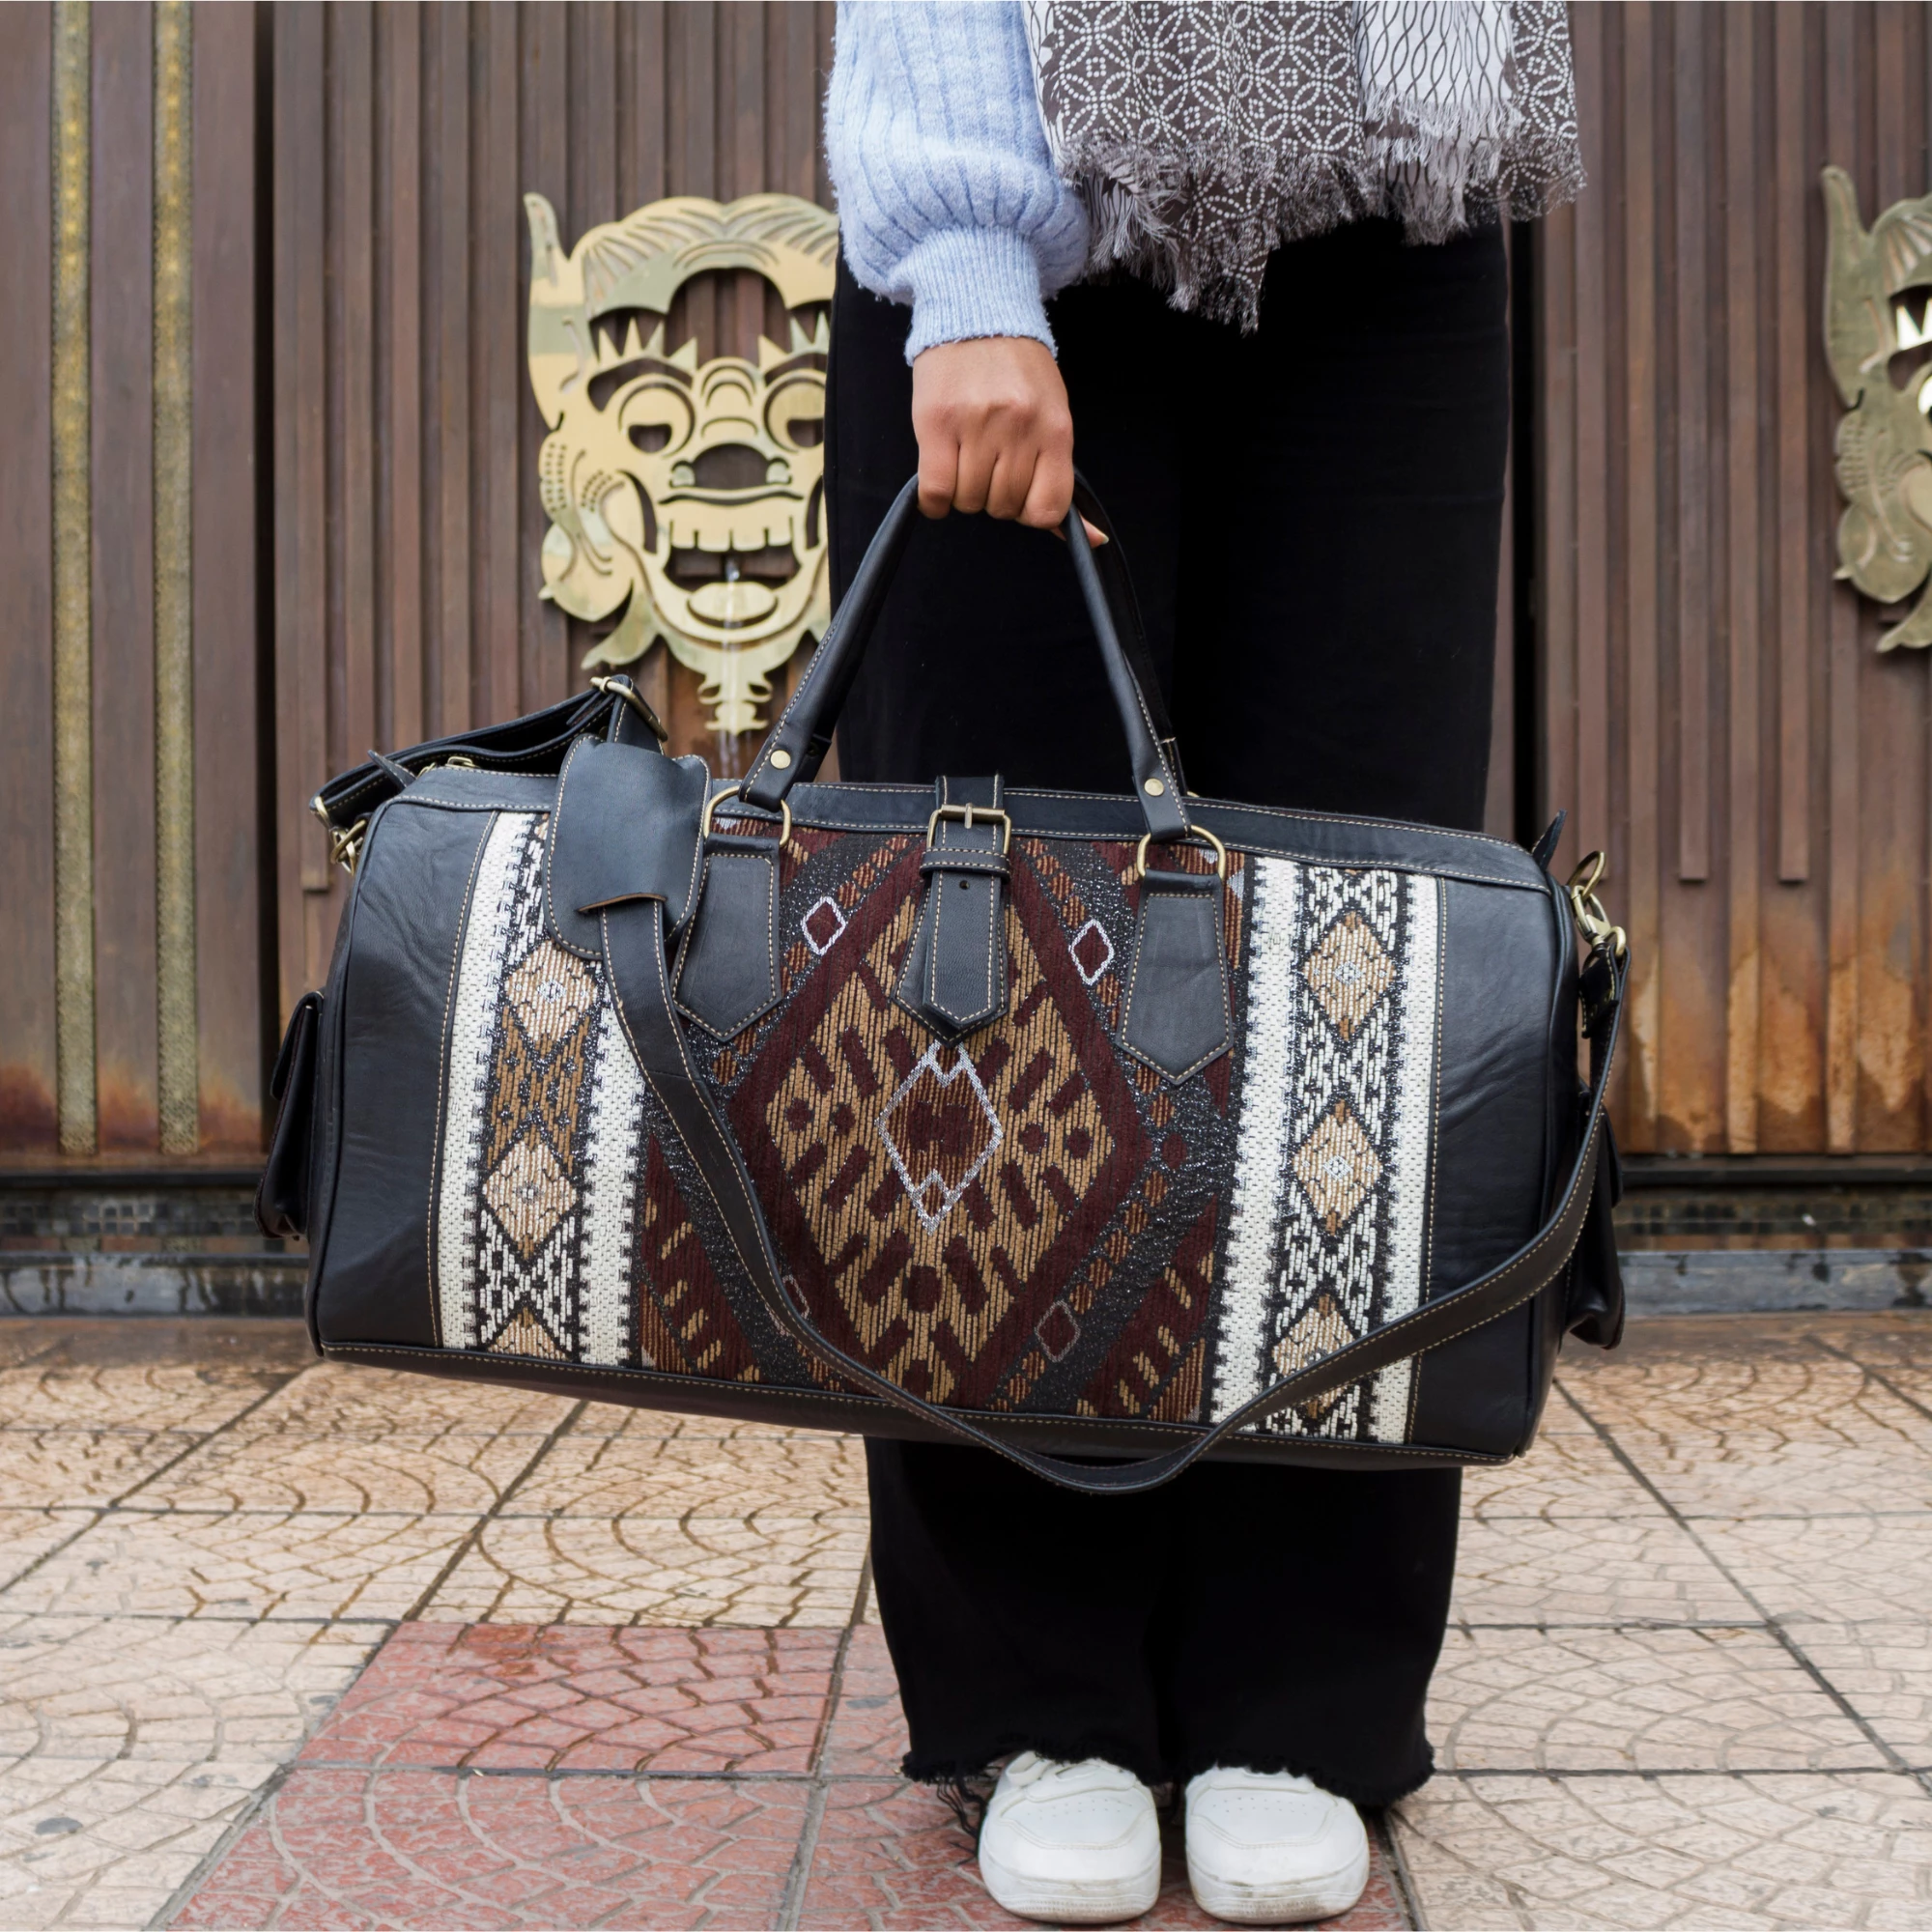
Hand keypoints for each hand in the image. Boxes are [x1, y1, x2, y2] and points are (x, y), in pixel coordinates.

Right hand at [910, 336, 1103, 541]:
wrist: (977, 314)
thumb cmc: (1017, 373)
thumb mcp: (1052, 417)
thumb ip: (1060, 476)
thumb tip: (1094, 541)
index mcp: (1054, 429)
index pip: (1047, 510)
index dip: (1029, 512)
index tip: (1019, 494)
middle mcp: (1019, 428)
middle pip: (1004, 507)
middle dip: (994, 497)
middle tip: (988, 465)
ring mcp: (977, 425)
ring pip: (970, 501)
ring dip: (963, 494)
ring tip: (965, 460)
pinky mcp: (937, 423)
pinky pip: (937, 491)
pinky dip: (936, 501)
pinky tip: (940, 480)